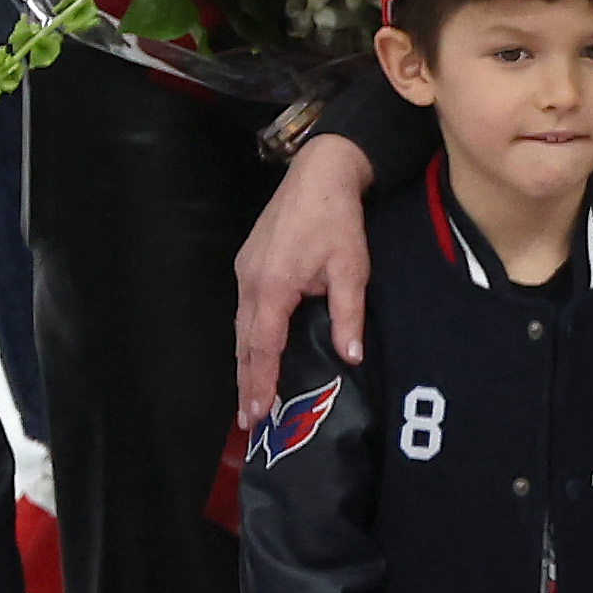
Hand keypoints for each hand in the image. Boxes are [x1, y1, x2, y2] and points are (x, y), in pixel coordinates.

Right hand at [238, 131, 377, 427]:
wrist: (320, 172)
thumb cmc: (338, 220)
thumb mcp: (352, 269)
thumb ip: (348, 315)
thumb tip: (350, 357)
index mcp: (274, 286)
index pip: (263, 346)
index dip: (260, 381)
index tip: (258, 412)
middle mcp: (250, 281)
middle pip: (244, 342)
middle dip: (246, 381)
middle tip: (249, 420)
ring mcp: (244, 270)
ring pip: (240, 327)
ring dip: (245, 361)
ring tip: (250, 396)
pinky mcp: (248, 262)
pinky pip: (244, 309)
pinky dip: (247, 337)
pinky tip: (255, 353)